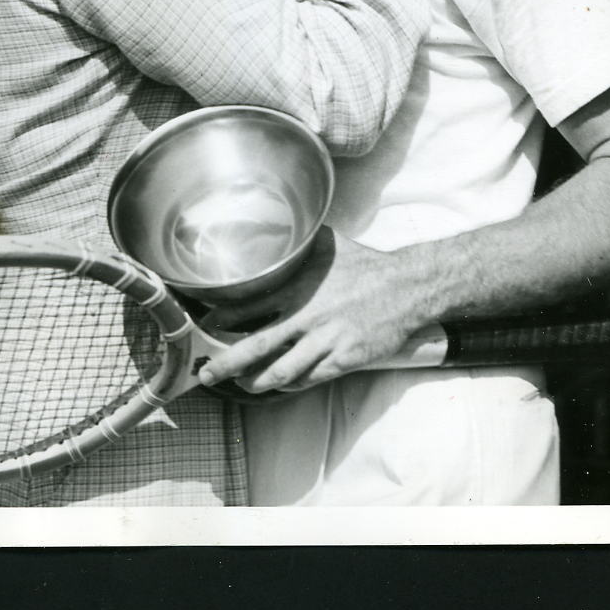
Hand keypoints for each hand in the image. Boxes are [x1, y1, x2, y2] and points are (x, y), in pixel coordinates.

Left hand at [197, 228, 420, 393]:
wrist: (405, 288)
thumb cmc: (364, 265)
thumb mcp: (326, 243)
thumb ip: (297, 241)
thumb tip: (274, 225)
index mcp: (298, 287)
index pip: (249, 307)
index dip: (222, 320)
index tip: (205, 325)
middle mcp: (307, 316)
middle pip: (256, 346)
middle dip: (226, 363)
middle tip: (205, 373)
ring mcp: (324, 341)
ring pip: (281, 371)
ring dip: (255, 381)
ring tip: (240, 385)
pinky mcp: (343, 360)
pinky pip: (309, 379)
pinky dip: (290, 384)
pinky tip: (280, 384)